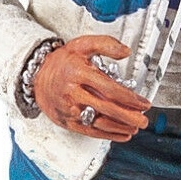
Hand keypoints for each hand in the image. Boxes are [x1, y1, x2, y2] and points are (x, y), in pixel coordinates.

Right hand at [32, 35, 149, 140]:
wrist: (36, 76)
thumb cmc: (62, 62)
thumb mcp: (82, 45)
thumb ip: (105, 44)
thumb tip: (125, 51)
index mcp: (79, 73)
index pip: (109, 88)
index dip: (129, 98)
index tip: (143, 103)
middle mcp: (74, 93)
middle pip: (106, 108)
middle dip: (128, 116)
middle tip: (143, 120)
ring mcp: (70, 109)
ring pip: (99, 122)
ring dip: (120, 128)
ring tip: (135, 128)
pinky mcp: (68, 121)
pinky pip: (90, 131)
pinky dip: (108, 135)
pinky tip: (122, 134)